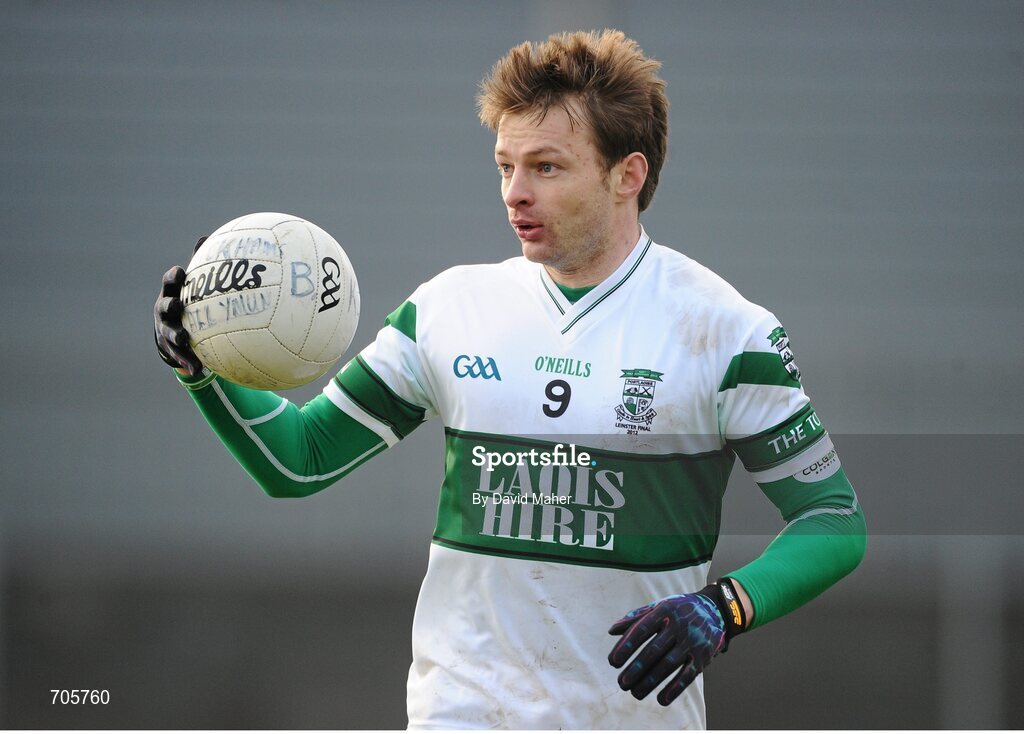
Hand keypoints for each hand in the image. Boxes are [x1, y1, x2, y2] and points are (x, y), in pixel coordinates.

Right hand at [153, 237, 205, 375]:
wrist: (173, 333)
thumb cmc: (187, 303)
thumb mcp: (192, 287)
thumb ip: (202, 267)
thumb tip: (209, 237)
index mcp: (171, 294)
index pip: (170, 282)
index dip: (173, 277)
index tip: (180, 272)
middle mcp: (165, 312)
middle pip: (164, 307)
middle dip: (170, 306)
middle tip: (178, 306)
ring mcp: (166, 331)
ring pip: (169, 334)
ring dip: (177, 336)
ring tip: (185, 339)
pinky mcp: (172, 349)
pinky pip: (180, 356)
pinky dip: (189, 362)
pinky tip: (198, 369)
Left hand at [608, 590, 725, 705]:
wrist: (716, 610)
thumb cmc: (678, 610)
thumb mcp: (659, 606)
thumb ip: (636, 617)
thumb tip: (611, 631)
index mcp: (664, 611)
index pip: (641, 630)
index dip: (626, 646)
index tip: (613, 662)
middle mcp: (679, 626)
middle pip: (653, 651)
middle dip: (636, 669)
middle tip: (622, 683)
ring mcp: (692, 642)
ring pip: (668, 666)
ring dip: (650, 682)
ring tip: (634, 693)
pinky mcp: (703, 657)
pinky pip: (688, 675)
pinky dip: (675, 689)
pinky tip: (661, 700)